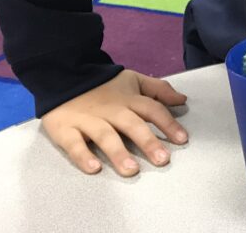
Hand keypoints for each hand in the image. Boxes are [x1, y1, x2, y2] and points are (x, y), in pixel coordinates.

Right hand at [41, 69, 187, 176]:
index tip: (182, 139)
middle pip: (131, 125)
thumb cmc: (103, 85)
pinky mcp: (65, 130)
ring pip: (105, 136)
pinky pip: (74, 144)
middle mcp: (111, 110)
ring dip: (118, 153)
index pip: (152, 109)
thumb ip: (158, 89)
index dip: (168, 123)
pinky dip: (83, 156)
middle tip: (162, 159)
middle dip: (148, 142)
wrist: (62, 75)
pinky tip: (94, 168)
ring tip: (131, 169)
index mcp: (129, 99)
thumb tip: (183, 99)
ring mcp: (88, 120)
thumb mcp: (133, 80)